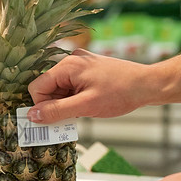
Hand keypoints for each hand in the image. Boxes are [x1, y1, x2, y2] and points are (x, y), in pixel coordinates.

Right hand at [27, 49, 154, 122]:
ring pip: (59, 88)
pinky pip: (70, 86)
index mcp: (67, 65)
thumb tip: (32, 116)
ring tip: (84, 110)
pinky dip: (74, 98)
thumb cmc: (120, 93)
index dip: (42, 106)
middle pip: (47, 87)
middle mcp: (70, 60)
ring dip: (66, 103)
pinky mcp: (87, 69)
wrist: (148, 84)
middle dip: (55, 105)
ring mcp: (79, 64)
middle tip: (73, 117)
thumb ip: (57, 111)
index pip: (37, 87)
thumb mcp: (86, 106)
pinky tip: (88, 105)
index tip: (56, 119)